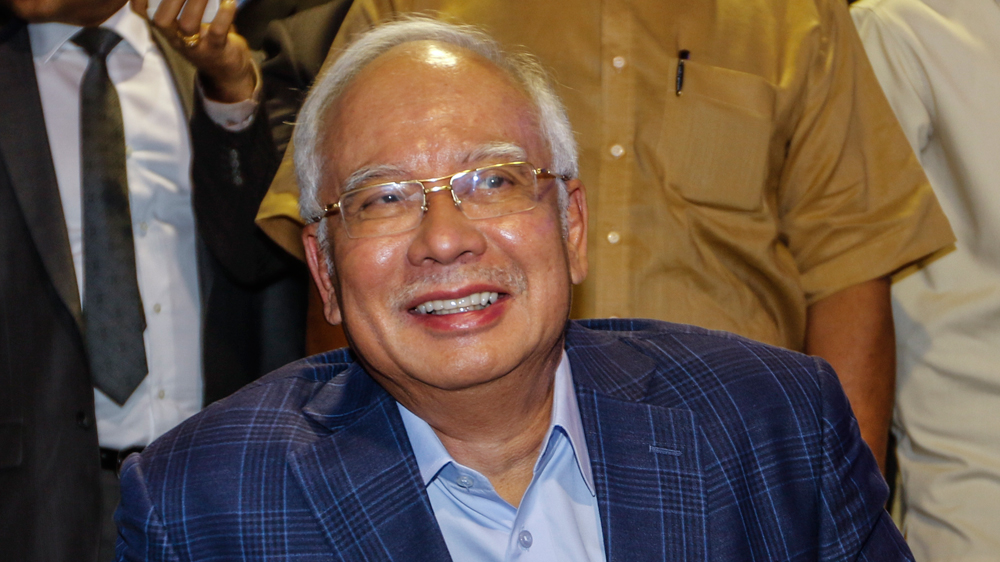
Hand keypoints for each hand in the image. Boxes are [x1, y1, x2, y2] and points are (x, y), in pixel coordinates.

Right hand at [134, 0, 255, 102]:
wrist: (228, 71)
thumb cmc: (207, 36)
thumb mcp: (189, 18)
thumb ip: (183, 2)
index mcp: (166, 27)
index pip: (141, 12)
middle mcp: (175, 38)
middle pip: (160, 19)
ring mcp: (195, 46)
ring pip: (188, 24)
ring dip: (197, 1)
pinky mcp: (217, 50)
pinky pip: (217, 32)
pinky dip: (223, 14)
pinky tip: (229, 1)